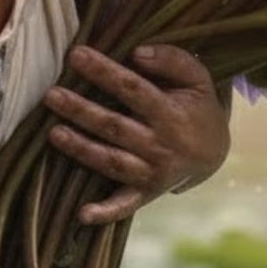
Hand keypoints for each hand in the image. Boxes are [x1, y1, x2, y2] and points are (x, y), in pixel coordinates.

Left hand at [43, 44, 230, 223]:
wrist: (215, 154)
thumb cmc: (196, 108)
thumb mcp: (197, 79)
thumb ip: (172, 60)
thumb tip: (137, 52)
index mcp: (170, 114)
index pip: (132, 89)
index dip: (104, 72)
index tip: (76, 55)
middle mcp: (160, 146)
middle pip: (115, 126)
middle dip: (82, 111)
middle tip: (52, 95)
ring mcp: (151, 172)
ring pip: (112, 161)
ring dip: (82, 149)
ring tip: (53, 133)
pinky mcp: (144, 193)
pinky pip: (124, 205)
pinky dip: (105, 212)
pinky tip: (82, 214)